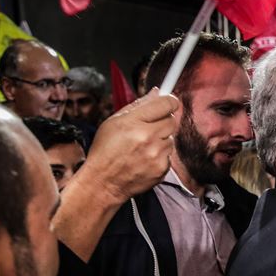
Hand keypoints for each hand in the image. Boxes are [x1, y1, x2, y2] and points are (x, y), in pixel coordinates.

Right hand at [54, 89, 177, 260]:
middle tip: (149, 128)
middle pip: (172, 121)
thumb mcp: (113, 122)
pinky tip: (145, 159)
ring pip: (171, 138)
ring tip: (142, 147)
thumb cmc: (105, 152)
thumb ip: (137, 105)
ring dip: (161, 140)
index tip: (169, 103)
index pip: (166, 104)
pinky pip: (169, 155)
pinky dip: (160, 155)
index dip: (170, 101)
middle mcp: (147, 137)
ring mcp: (156, 154)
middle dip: (163, 122)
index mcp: (133, 122)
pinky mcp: (162, 168)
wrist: (103, 183)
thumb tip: (157, 92)